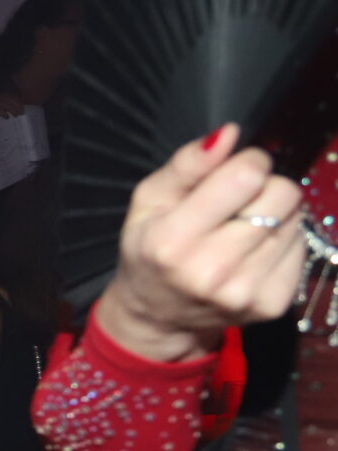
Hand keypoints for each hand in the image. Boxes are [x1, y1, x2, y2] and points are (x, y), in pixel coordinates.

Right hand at [0, 92, 28, 121]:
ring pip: (8, 105)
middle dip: (18, 107)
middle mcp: (0, 98)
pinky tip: (7, 117)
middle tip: (21, 113)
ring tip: (16, 116)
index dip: (20, 102)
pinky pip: (0, 111)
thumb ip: (8, 105)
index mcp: (3, 96)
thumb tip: (19, 109)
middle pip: (12, 101)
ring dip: (13, 111)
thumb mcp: (1, 105)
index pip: (14, 97)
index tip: (23, 108)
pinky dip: (4, 114)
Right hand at [96, 125, 306, 363]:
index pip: (246, 175)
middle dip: (264, 189)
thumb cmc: (150, 250)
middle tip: (237, 206)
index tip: (233, 174)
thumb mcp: (149, 201)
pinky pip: (301, 247)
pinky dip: (281, 243)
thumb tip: (228, 134)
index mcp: (172, 240)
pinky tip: (253, 254)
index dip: (247, 163)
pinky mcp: (271, 304)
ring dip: (273, 218)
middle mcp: (210, 270)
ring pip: (295, 219)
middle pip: (282, 194)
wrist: (158, 316)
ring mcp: (244, 291)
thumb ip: (186, 164)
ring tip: (241, 233)